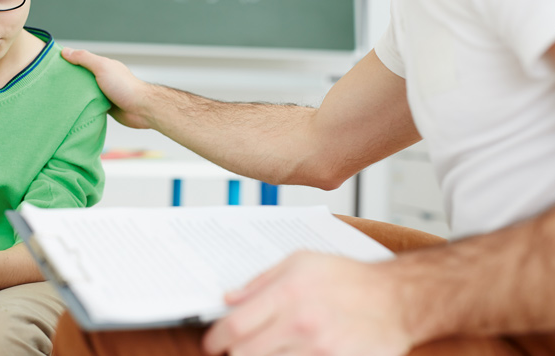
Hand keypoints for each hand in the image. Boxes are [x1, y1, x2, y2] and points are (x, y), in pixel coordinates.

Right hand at [61, 47, 153, 128]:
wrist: (141, 109)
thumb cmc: (124, 87)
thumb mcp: (102, 67)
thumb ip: (84, 58)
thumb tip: (65, 51)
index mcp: (103, 66)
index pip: (82, 60)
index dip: (68, 61)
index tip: (52, 65)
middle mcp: (103, 78)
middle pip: (82, 77)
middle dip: (70, 79)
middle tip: (51, 83)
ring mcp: (105, 93)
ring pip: (85, 92)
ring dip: (76, 95)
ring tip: (58, 97)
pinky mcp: (105, 107)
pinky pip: (89, 105)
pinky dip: (82, 106)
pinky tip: (72, 109)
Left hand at [202, 252, 411, 355]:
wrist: (397, 298)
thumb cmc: (348, 277)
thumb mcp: (301, 262)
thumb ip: (260, 281)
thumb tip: (229, 299)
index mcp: (288, 293)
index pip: (236, 326)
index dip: (216, 339)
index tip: (211, 343)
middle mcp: (301, 324)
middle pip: (245, 354)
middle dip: (235, 352)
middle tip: (236, 347)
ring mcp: (319, 350)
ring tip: (268, 346)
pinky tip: (293, 351)